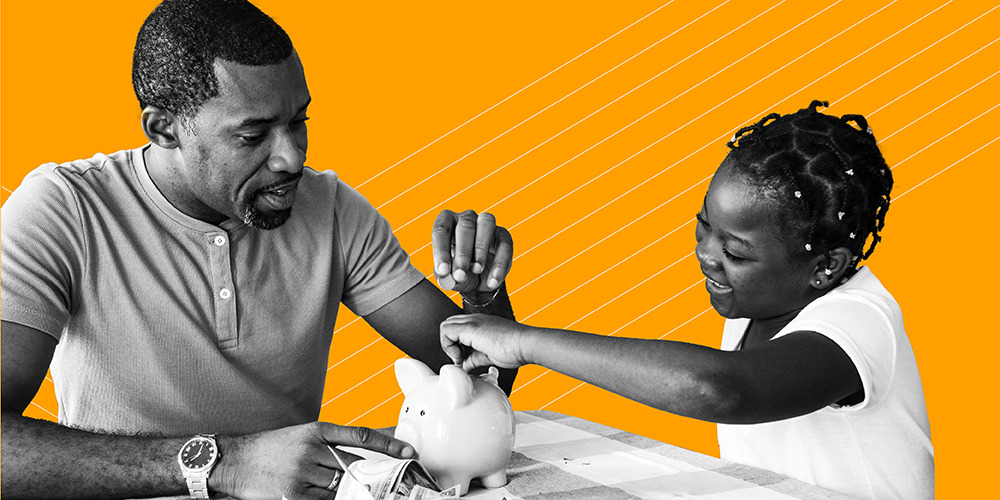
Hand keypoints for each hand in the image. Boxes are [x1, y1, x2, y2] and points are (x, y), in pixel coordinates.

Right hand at [213, 422, 413, 499]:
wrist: (235, 460)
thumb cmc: (272, 449)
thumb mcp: (302, 437)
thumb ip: (331, 446)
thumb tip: (364, 460)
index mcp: (317, 431)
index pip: (362, 436)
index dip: (389, 443)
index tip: (408, 450)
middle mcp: (312, 450)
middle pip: (355, 466)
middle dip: (372, 476)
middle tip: (390, 482)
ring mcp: (303, 473)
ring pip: (342, 487)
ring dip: (350, 492)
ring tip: (356, 492)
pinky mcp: (293, 495)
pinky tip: (331, 497)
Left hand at [432, 210, 512, 292]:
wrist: (478, 280)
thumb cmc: (458, 271)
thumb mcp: (449, 276)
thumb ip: (446, 275)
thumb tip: (446, 276)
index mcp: (447, 223)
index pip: (441, 229)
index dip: (441, 250)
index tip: (443, 271)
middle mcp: (467, 218)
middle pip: (465, 225)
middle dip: (462, 252)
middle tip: (460, 275)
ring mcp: (487, 224)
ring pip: (486, 224)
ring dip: (481, 249)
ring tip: (476, 270)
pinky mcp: (503, 236)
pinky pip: (505, 245)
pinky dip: (499, 265)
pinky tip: (492, 282)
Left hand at [440, 314, 531, 370]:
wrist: (525, 344)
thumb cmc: (514, 350)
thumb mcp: (489, 355)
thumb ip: (474, 359)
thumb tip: (464, 366)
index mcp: (480, 323)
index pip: (457, 328)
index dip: (455, 344)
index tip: (464, 358)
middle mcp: (474, 319)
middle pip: (449, 325)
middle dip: (450, 344)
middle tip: (461, 358)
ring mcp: (472, 320)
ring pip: (445, 326)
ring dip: (448, 344)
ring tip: (461, 358)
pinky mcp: (470, 326)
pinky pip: (446, 331)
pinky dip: (448, 346)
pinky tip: (461, 357)